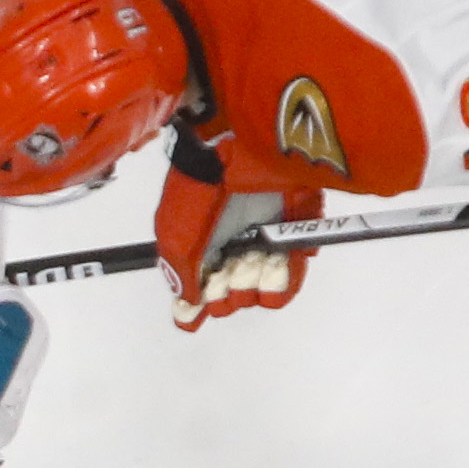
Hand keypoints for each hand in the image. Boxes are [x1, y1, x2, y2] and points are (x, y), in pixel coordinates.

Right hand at [154, 137, 320, 330]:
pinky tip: (275, 258)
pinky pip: (290, 280)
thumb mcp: (175, 234)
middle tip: (227, 267)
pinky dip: (283, 277)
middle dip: (224, 291)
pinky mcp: (293, 241)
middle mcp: (229, 248)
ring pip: (258, 295)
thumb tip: (188, 304)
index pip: (195, 290)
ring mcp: (262, 246)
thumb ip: (178, 274)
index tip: (193, 315)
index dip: (193, 308)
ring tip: (254, 258)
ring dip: (254, 284)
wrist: (251, 152)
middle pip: (227, 300)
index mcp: (198, 246)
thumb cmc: (205, 186)